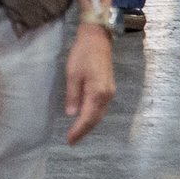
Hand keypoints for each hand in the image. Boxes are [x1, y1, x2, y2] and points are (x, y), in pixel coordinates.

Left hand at [62, 23, 116, 143]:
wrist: (97, 38)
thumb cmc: (82, 54)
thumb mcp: (73, 74)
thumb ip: (73, 95)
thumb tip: (72, 114)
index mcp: (97, 93)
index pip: (87, 118)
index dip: (78, 130)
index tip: (69, 140)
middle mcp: (107, 95)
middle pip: (96, 119)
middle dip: (84, 130)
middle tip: (72, 140)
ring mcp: (110, 92)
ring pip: (99, 114)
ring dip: (89, 124)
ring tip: (77, 132)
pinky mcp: (109, 88)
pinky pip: (101, 107)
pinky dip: (93, 115)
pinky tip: (86, 117)